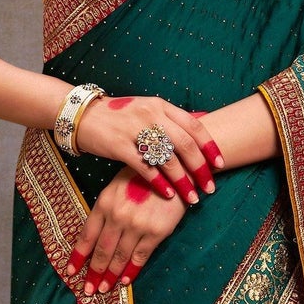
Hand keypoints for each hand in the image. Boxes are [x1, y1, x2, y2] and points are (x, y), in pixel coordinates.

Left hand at [65, 167, 187, 294]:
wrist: (177, 169)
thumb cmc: (145, 176)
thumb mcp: (118, 185)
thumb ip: (106, 208)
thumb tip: (95, 235)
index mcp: (104, 203)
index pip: (87, 235)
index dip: (79, 256)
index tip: (71, 271)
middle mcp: (117, 215)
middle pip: (101, 251)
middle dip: (93, 273)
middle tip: (87, 290)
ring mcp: (136, 225)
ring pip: (119, 256)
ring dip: (110, 276)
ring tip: (103, 289)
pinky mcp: (156, 232)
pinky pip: (140, 256)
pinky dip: (131, 270)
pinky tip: (125, 281)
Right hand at [73, 94, 223, 204]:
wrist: (83, 115)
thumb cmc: (118, 116)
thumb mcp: (146, 109)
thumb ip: (169, 119)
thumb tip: (200, 124)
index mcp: (161, 106)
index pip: (194, 126)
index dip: (210, 147)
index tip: (220, 165)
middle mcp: (151, 115)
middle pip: (185, 145)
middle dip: (201, 169)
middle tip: (210, 188)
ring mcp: (135, 129)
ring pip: (167, 159)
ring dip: (183, 181)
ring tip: (192, 198)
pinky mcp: (119, 145)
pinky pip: (145, 168)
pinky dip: (159, 183)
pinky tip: (168, 195)